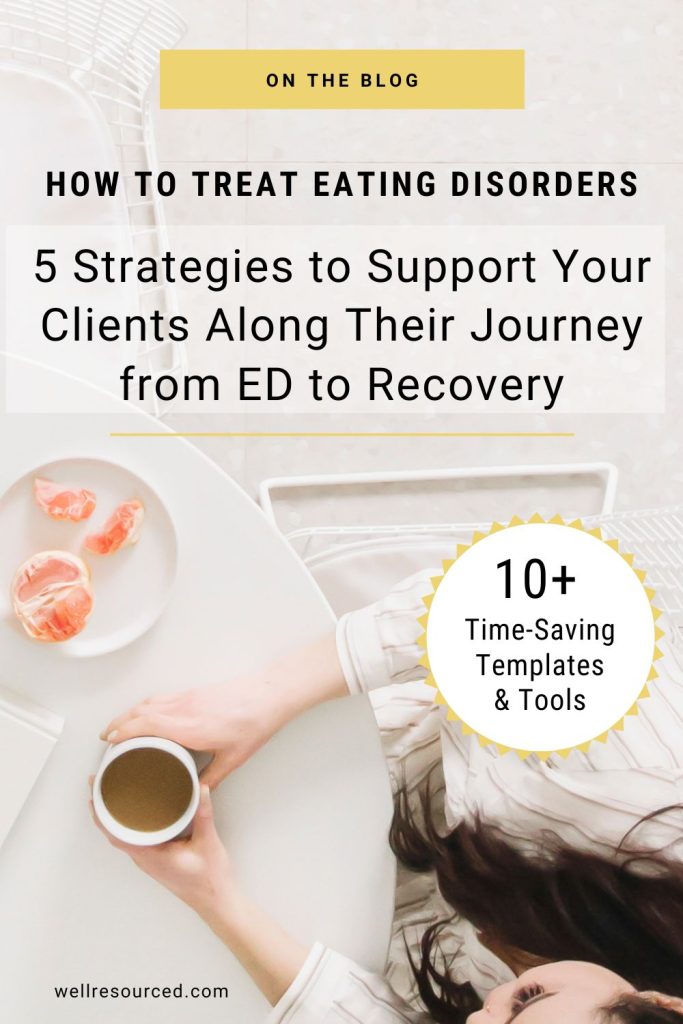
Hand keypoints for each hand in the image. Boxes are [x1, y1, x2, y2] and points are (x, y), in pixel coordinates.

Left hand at [90, 782, 234, 921]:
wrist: (216, 901)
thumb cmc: (209, 877)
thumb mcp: (207, 842)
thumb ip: (203, 813)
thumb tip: (200, 788)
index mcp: (150, 855)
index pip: (114, 834)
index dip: (100, 813)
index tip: (93, 792)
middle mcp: (144, 858)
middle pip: (114, 832)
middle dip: (103, 808)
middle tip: (98, 782)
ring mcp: (149, 860)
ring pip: (123, 835)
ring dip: (113, 815)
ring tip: (110, 791)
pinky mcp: (156, 859)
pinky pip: (135, 838)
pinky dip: (127, 822)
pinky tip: (134, 811)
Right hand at [100, 634, 346, 787]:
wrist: (269, 694)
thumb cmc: (254, 724)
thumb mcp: (233, 759)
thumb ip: (211, 780)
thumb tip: (196, 793)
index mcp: (189, 727)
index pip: (146, 725)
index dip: (123, 732)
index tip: (109, 742)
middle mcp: (184, 709)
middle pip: (141, 711)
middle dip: (119, 723)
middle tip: (105, 737)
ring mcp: (189, 697)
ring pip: (150, 702)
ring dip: (130, 712)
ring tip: (119, 725)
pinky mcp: (195, 692)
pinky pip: (162, 697)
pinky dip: (146, 706)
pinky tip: (146, 713)